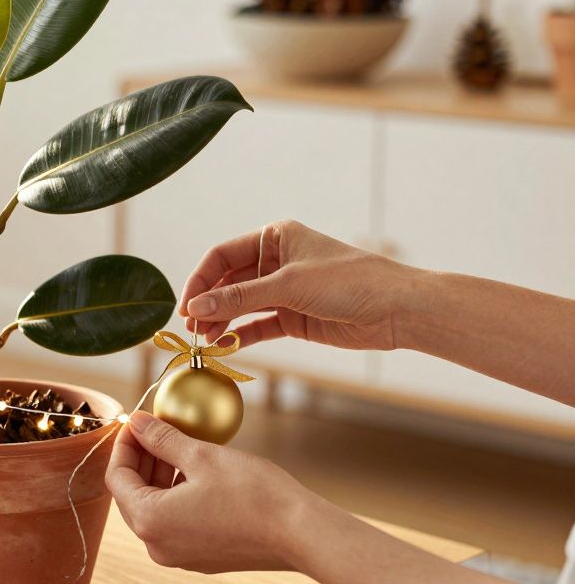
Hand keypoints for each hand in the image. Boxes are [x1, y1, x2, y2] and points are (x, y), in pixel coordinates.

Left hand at [105, 412, 314, 572]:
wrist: (301, 533)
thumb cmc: (254, 495)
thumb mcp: (201, 457)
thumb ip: (162, 439)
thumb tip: (137, 422)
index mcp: (150, 521)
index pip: (117, 477)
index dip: (124, 444)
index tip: (137, 422)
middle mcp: (158, 545)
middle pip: (132, 494)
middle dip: (141, 458)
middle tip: (156, 428)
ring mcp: (179, 555)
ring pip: (154, 507)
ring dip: (159, 474)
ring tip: (177, 444)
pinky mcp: (200, 556)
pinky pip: (175, 520)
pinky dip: (176, 494)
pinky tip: (194, 471)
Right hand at [180, 219, 412, 351]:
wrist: (396, 309)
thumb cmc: (348, 282)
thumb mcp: (288, 286)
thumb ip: (240, 298)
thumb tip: (196, 308)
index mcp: (274, 237)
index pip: (222, 256)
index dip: (200, 280)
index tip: (186, 306)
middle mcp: (275, 261)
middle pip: (227, 282)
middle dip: (209, 304)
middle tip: (192, 328)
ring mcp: (283, 291)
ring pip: (240, 306)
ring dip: (221, 321)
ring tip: (205, 340)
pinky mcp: (293, 317)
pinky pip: (257, 325)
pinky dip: (241, 335)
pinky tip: (225, 345)